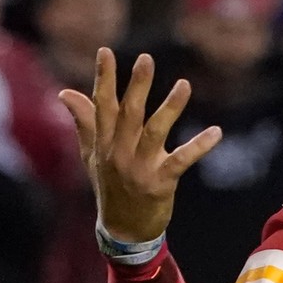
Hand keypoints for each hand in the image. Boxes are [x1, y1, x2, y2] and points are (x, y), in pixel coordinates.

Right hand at [58, 48, 220, 243]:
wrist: (123, 230)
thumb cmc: (110, 187)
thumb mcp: (92, 155)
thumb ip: (84, 122)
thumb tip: (66, 92)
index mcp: (103, 143)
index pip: (102, 105)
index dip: (104, 78)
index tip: (105, 51)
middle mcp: (118, 152)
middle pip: (128, 113)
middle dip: (136, 85)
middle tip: (146, 58)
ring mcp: (139, 168)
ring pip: (154, 131)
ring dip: (170, 107)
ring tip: (184, 84)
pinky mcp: (160, 183)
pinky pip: (182, 160)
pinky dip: (199, 146)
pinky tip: (216, 131)